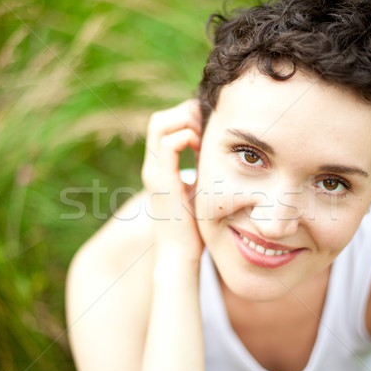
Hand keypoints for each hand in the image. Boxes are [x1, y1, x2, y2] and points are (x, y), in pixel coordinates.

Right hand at [141, 99, 203, 267]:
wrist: (180, 255)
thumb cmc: (192, 229)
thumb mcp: (198, 191)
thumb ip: (200, 171)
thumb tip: (217, 155)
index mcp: (160, 168)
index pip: (164, 125)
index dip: (185, 118)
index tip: (208, 130)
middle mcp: (153, 166)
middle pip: (159, 119)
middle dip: (184, 114)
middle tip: (207, 128)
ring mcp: (155, 172)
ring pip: (159, 124)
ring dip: (184, 122)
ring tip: (203, 138)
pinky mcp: (162, 180)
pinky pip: (169, 144)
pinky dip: (186, 137)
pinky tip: (201, 150)